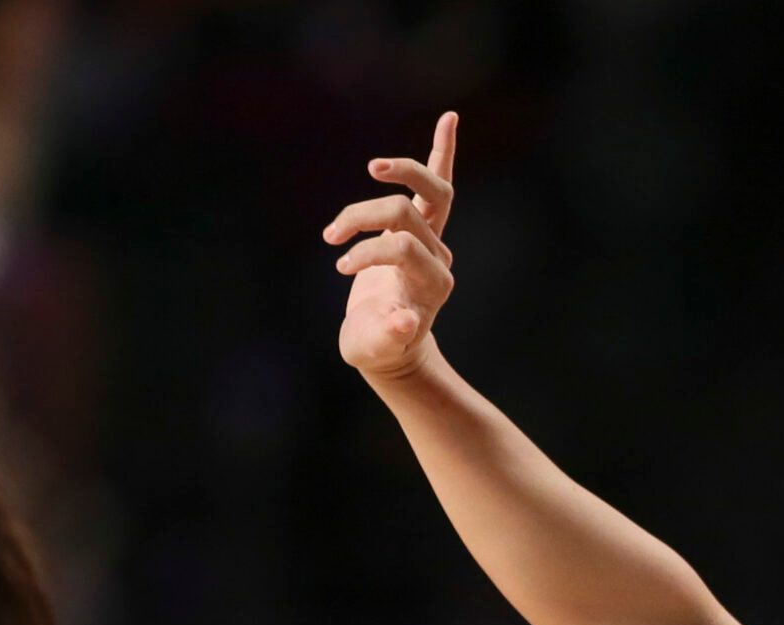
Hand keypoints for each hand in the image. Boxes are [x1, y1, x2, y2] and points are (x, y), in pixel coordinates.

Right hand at [326, 112, 458, 381]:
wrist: (391, 348)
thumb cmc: (377, 348)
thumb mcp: (373, 348)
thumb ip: (389, 335)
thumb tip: (406, 320)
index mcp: (430, 285)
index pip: (399, 247)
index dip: (365, 252)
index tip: (339, 267)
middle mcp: (439, 259)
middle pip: (407, 213)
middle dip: (363, 218)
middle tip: (333, 235)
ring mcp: (434, 241)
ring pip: (432, 191)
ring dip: (397, 175)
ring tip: (371, 172)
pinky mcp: (422, 228)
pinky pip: (437, 184)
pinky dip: (443, 151)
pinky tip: (451, 117)